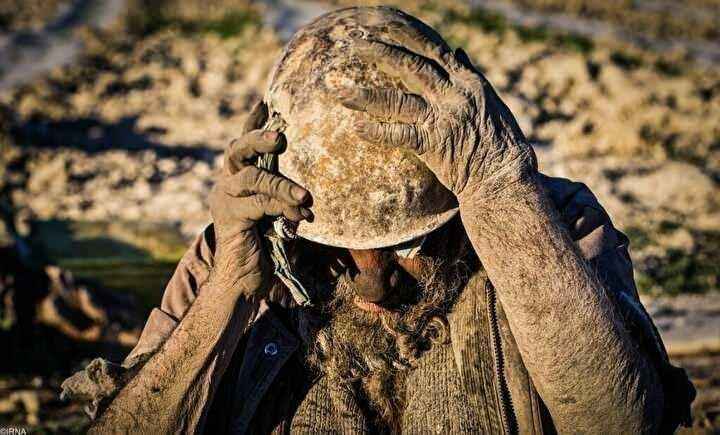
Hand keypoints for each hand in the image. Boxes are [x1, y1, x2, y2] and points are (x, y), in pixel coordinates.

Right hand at [208, 101, 311, 297]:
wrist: (243, 280)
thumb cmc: (266, 246)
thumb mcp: (278, 213)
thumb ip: (285, 194)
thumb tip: (312, 182)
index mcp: (237, 178)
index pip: (243, 144)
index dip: (253, 122)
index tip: (266, 101)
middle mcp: (226, 184)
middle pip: (237, 150)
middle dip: (258, 138)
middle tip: (279, 136)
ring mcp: (224, 200)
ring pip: (253, 179)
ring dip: (282, 185)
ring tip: (305, 197)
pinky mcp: (229, 218)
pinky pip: (259, 204)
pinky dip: (282, 209)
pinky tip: (300, 219)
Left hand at [338, 38, 535, 200]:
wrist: (504, 176)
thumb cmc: (499, 141)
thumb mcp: (490, 100)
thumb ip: (469, 74)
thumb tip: (456, 51)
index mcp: (466, 81)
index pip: (431, 49)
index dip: (404, 36)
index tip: (383, 25)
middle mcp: (453, 94)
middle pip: (409, 65)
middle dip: (378, 52)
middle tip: (353, 44)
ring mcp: (442, 119)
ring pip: (396, 100)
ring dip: (364, 95)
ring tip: (338, 91)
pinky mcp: (433, 145)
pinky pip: (398, 135)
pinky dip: (375, 131)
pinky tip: (356, 128)